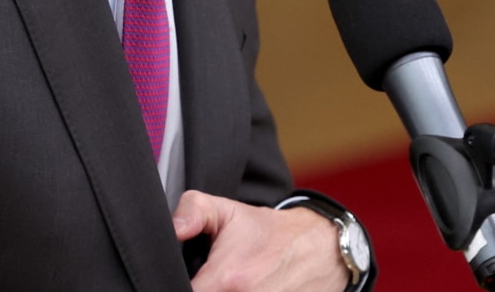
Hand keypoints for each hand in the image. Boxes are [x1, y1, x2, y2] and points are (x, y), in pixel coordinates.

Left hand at [173, 190, 348, 291]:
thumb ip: (194, 210)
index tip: (187, 276)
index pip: (180, 291)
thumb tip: (174, 229)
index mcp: (225, 280)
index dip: (177, 284)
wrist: (319, 249)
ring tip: (228, 283)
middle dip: (199, 288)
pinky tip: (243, 289)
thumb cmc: (270, 234)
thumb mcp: (229, 211)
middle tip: (209, 276)